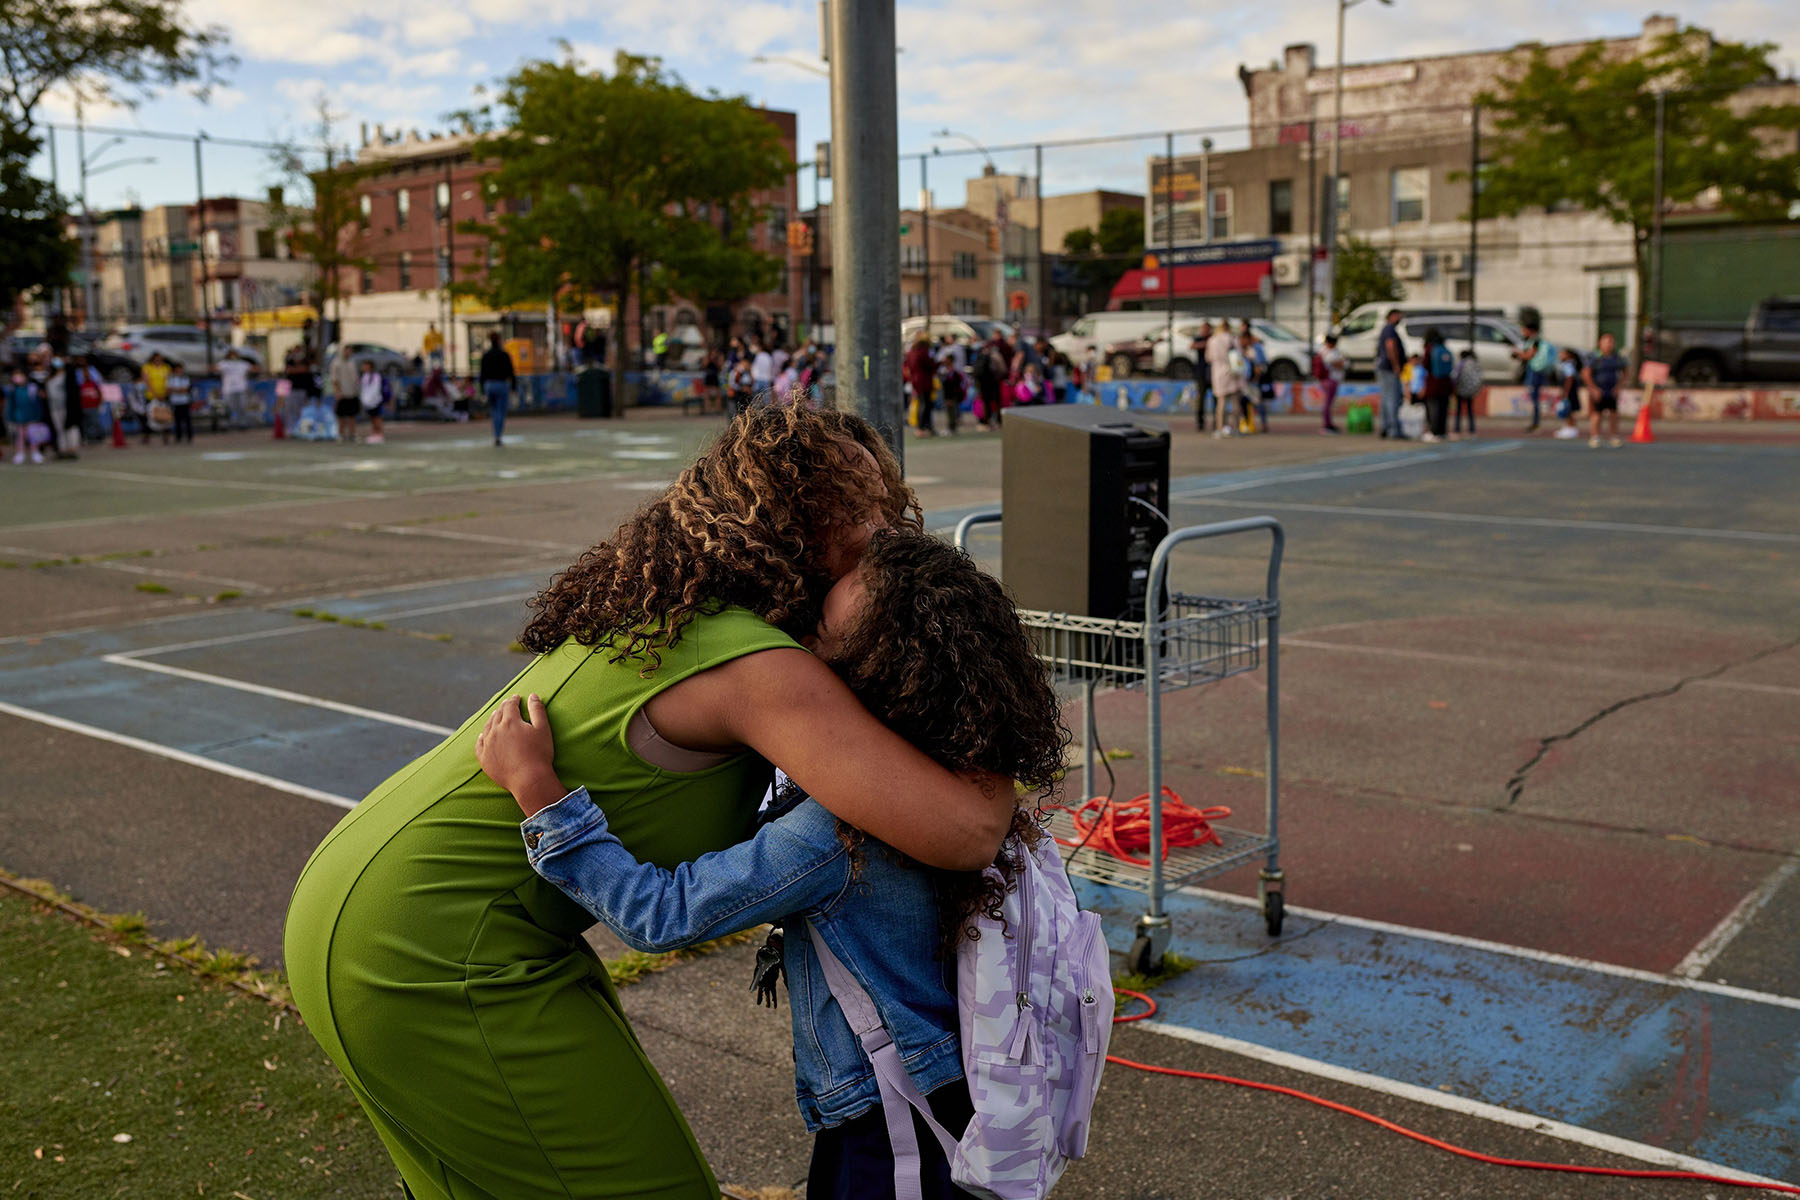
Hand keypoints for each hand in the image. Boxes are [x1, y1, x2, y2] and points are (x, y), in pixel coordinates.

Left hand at [476, 694, 566, 816]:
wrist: (529, 779)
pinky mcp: (484, 758)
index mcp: (510, 721)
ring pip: (487, 727)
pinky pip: (479, 744)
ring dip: (492, 719)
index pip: (510, 705)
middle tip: (507, 704)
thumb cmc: (539, 754)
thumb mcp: (543, 729)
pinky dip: (481, 737)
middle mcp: (495, 731)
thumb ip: (537, 710)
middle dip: (503, 708)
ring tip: (495, 716)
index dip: (514, 700)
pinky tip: (483, 735)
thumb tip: (532, 696)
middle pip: (497, 714)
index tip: (516, 698)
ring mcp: (488, 745)